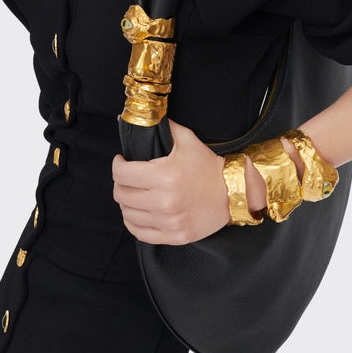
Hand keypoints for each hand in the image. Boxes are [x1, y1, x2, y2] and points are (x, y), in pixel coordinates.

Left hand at [112, 120, 229, 244]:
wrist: (234, 192)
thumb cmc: (208, 166)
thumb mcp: (188, 140)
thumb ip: (163, 126)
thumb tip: (143, 116)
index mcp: (165, 176)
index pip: (122, 174)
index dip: (118, 165)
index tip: (122, 161)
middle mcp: (165, 201)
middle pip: (121, 194)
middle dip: (120, 183)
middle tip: (128, 177)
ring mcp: (170, 222)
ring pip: (127, 214)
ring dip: (126, 203)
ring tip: (134, 193)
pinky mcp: (175, 236)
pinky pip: (140, 233)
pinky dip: (133, 223)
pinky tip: (138, 212)